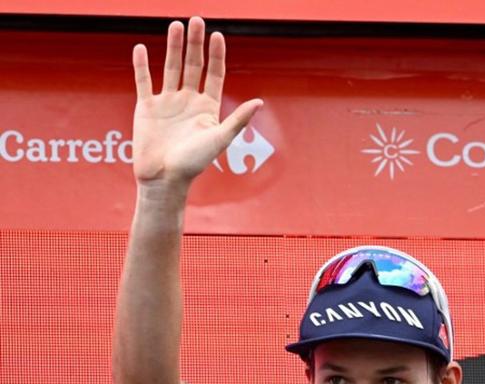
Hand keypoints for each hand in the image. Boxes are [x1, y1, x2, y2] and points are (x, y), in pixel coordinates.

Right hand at [131, 17, 262, 192]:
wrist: (164, 179)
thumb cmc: (194, 163)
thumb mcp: (220, 139)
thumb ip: (238, 119)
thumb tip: (260, 102)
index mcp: (208, 108)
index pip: (214, 75)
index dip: (217, 56)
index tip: (218, 36)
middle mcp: (188, 101)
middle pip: (193, 66)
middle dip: (196, 44)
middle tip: (197, 20)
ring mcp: (167, 103)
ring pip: (171, 68)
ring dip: (173, 47)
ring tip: (175, 25)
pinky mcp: (146, 108)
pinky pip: (144, 81)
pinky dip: (142, 65)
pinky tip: (142, 48)